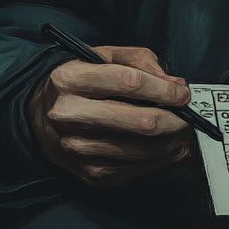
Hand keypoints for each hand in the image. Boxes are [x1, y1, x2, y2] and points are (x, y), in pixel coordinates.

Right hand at [27, 45, 194, 187]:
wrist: (39, 115)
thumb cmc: (81, 80)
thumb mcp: (104, 56)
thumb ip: (141, 61)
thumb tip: (174, 84)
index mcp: (71, 79)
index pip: (129, 83)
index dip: (163, 89)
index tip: (182, 92)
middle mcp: (68, 115)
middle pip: (138, 122)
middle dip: (173, 119)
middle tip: (189, 114)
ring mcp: (76, 148)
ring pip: (141, 149)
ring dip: (170, 141)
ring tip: (181, 129)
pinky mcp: (87, 173)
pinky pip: (134, 169)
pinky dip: (157, 158)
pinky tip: (164, 145)